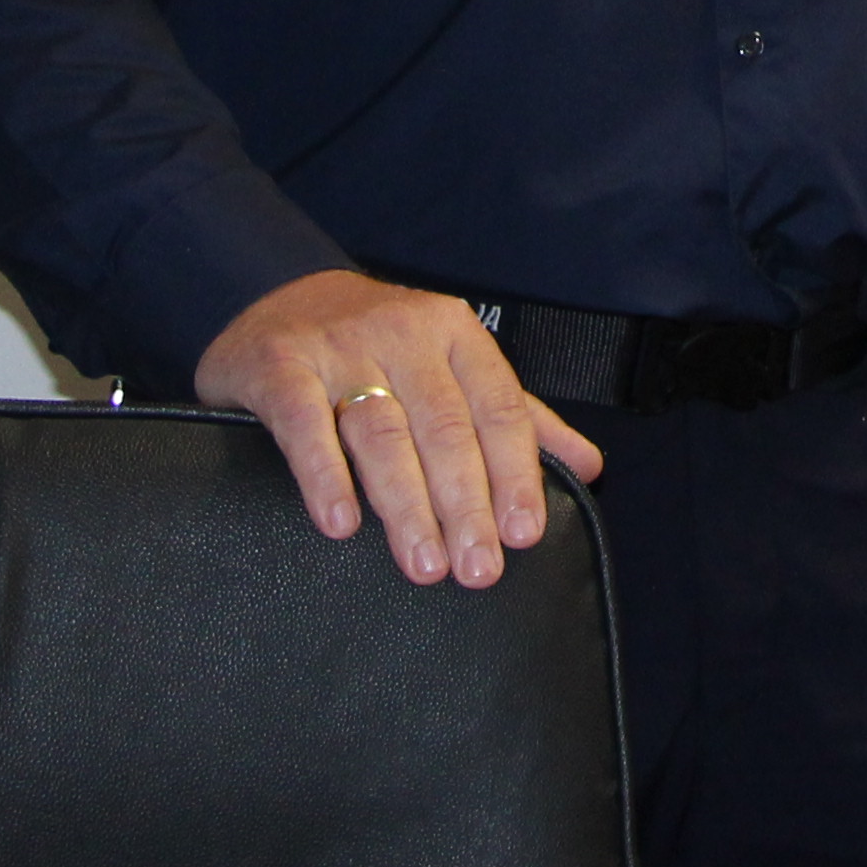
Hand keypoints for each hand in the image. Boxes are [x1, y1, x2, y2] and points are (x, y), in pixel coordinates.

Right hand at [193, 267, 603, 587]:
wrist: (277, 297)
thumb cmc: (381, 348)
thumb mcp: (454, 367)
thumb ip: (519, 418)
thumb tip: (589, 466)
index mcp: (456, 334)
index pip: (499, 408)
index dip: (515, 474)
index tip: (523, 533)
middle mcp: (403, 334)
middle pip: (445, 428)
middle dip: (466, 505)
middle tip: (478, 569)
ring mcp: (340, 348)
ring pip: (382, 431)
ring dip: (406, 504)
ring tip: (424, 564)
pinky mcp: (281, 366)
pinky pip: (305, 424)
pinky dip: (325, 475)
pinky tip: (341, 523)